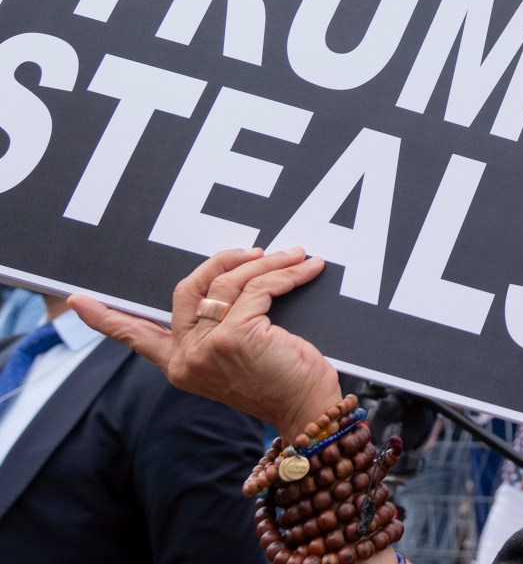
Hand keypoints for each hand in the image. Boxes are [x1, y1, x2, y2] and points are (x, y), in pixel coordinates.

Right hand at [69, 246, 340, 439]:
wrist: (306, 410)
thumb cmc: (281, 381)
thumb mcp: (238, 357)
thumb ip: (220, 328)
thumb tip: (234, 279)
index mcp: (179, 366)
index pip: (135, 337)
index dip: (106, 318)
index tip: (75, 301)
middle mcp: (186, 358)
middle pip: (187, 288)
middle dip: (222, 260)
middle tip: (257, 252)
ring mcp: (207, 347)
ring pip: (228, 282)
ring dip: (268, 262)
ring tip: (295, 256)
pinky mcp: (235, 336)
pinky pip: (260, 288)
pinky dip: (288, 274)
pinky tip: (308, 269)